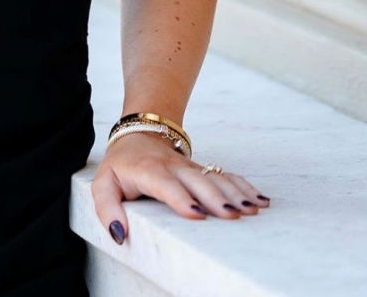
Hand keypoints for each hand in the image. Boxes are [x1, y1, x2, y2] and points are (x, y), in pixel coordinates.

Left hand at [91, 131, 271, 243]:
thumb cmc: (121, 165)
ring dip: (236, 193)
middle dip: (216, 197)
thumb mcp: (104, 184)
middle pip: (198, 180)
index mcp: (149, 171)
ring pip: (216, 177)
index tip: (197, 213)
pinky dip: (245, 186)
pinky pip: (227, 176)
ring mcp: (192, 167)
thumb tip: (119, 234)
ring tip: (253, 209)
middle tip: (234, 215)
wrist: (139, 133)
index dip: (181, 197)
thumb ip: (106, 208)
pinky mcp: (203, 169)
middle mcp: (174, 167)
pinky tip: (262, 200)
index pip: (166, 184)